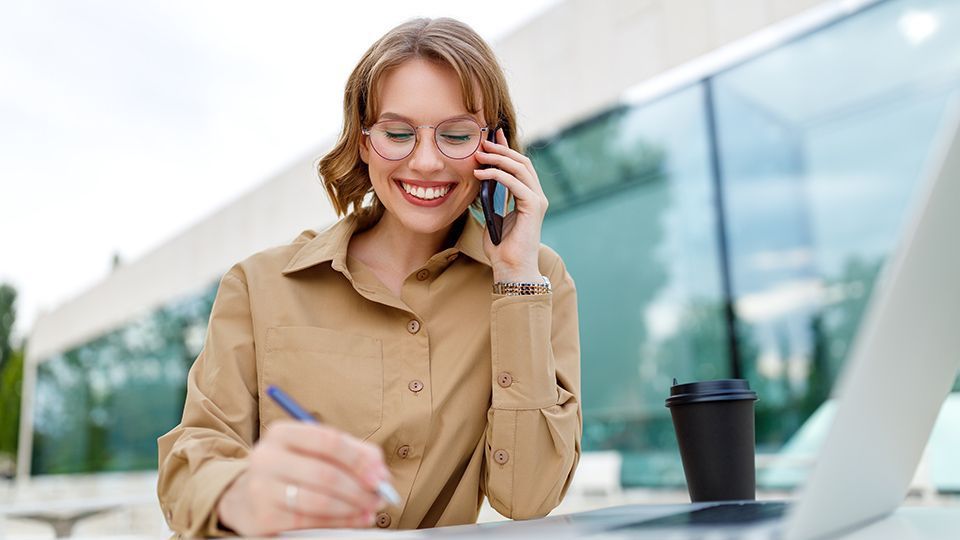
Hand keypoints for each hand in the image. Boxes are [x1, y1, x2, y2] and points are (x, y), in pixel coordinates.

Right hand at [217, 421, 388, 535]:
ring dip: (352, 508)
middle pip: (325, 474)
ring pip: (319, 501)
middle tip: (379, 497)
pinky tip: (354, 519)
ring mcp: (261, 488)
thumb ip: (354, 453)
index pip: (328, 441)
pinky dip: (338, 522)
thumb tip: (381, 473)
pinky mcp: (263, 517)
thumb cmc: (292, 469)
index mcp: (282, 433)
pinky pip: (309, 522)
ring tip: (369, 509)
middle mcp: (267, 457)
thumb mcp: (318, 451)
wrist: (246, 496)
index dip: (359, 460)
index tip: (379, 476)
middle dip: (359, 489)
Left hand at [473, 128, 548, 282]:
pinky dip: (498, 175)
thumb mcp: (492, 215)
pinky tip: (481, 174)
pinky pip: (516, 183)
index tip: (493, 135)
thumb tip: (478, 180)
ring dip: (498, 158)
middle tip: (482, 142)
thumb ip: (491, 198)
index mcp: (529, 196)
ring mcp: (537, 200)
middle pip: (522, 162)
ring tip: (479, 154)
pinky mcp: (533, 207)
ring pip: (520, 169)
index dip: (507, 148)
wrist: (511, 268)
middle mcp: (537, 195)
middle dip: (501, 149)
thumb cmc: (501, 247)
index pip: (519, 165)